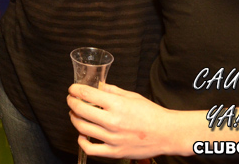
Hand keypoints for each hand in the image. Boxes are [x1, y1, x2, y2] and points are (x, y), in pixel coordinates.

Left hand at [67, 83, 181, 159]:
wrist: (167, 133)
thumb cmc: (151, 113)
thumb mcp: (131, 96)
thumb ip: (112, 90)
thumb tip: (97, 86)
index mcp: (117, 105)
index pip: (87, 94)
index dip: (75, 90)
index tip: (72, 89)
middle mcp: (113, 121)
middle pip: (81, 110)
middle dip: (71, 102)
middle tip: (71, 99)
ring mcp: (113, 138)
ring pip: (82, 128)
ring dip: (74, 119)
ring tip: (74, 114)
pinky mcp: (115, 152)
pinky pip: (91, 149)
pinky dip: (82, 142)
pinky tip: (81, 135)